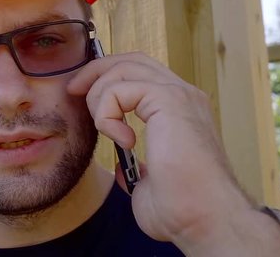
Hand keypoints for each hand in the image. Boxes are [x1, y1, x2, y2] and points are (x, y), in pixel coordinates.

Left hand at [67, 52, 252, 248]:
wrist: (205, 220)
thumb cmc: (182, 209)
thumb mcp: (149, 184)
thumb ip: (137, 167)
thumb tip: (123, 166)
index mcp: (180, 111)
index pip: (141, 73)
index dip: (107, 77)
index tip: (82, 95)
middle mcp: (183, 96)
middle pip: (131, 60)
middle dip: (96, 70)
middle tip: (74, 90)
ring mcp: (179, 95)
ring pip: (123, 68)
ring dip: (99, 95)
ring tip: (104, 128)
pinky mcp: (170, 101)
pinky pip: (120, 89)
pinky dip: (107, 113)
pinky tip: (122, 140)